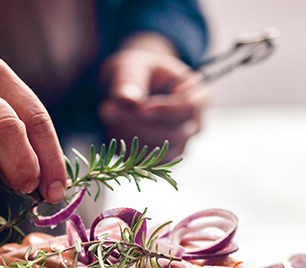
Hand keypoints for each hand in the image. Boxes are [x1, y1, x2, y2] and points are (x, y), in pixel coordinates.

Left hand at [99, 35, 208, 160]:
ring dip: (129, 137)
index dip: (164, 111)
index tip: (139, 108)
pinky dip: (126, 148)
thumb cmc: (138, 72)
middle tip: (108, 110)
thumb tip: (126, 98)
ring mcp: (181, 145)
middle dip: (139, 125)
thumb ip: (129, 79)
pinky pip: (146, 163)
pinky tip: (112, 129)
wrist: (133, 90)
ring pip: (158, 152)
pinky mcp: (163, 159)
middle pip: (174, 135)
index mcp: (198, 95)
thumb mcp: (132, 66)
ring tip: (107, 114)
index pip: (189, 108)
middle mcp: (194, 124)